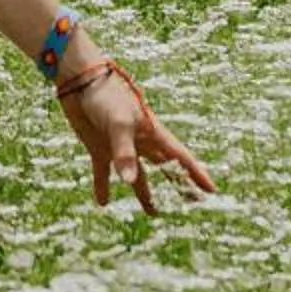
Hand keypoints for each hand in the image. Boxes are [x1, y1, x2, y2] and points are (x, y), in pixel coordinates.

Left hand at [59, 64, 214, 213]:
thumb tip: (129, 182)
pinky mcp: (98, 146)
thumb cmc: (106, 95)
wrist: (79, 79)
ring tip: (153, 212)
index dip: (196, 174)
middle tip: (191, 202)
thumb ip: (125, 152)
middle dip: (177, 184)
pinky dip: (102, 187)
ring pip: (137, 175)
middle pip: (164, 168)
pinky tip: (102, 203)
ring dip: (145, 193)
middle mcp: (140, 141)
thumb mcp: (119, 123)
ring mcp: (119, 145)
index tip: (211, 191)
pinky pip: (102, 172)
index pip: (180, 158)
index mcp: (153, 132)